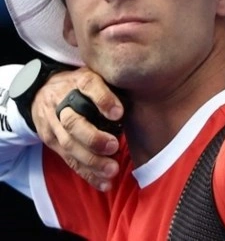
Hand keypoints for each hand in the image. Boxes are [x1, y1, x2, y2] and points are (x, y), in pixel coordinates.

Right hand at [33, 68, 123, 191]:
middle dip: (94, 138)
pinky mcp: (52, 141)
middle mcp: (63, 102)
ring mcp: (54, 124)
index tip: (119, 113)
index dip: (103, 100)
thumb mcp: (98, 75)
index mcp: (80, 81)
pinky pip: (69, 160)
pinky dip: (87, 173)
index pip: (89, 86)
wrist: (43, 89)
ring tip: (112, 170)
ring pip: (69, 145)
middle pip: (73, 122)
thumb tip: (147, 92)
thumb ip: (116, 84)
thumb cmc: (83, 84)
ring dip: (92, 161)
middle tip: (114, 146)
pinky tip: (104, 183)